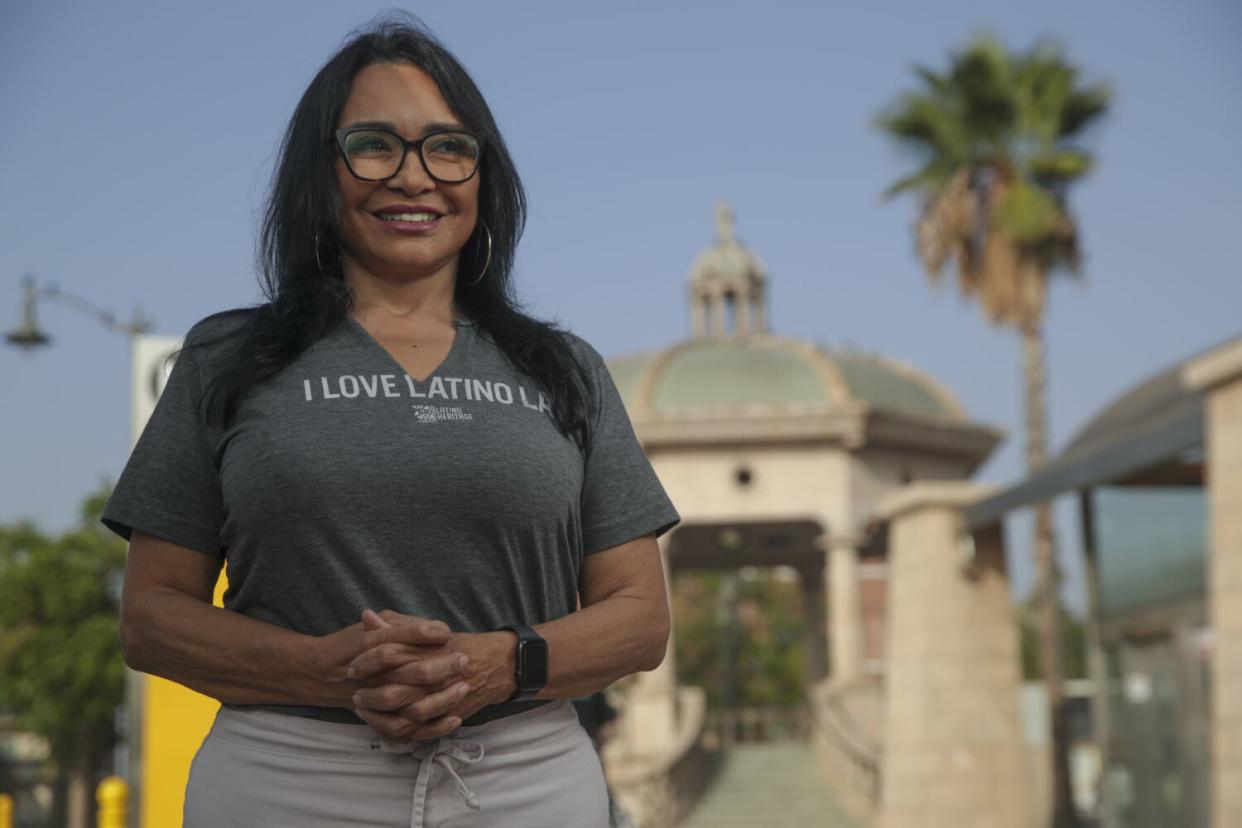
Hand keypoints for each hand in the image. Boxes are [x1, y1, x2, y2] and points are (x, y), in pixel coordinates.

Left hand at [350, 610, 515, 739]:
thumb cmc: (454, 644)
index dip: (364, 665)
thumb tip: (366, 615)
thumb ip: (394, 624)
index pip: (386, 657)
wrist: (492, 664)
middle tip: (355, 694)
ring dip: (379, 718)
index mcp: (424, 652)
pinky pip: (417, 733)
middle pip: (392, 694)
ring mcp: (439, 700)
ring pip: (403, 718)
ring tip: (364, 711)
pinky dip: (398, 733)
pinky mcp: (445, 717)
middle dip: (369, 697)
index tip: (351, 667)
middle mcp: (431, 677)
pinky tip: (383, 725)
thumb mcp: (424, 629)